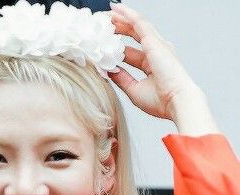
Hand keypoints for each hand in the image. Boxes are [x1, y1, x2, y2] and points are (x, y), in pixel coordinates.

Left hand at [108, 3, 201, 122]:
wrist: (176, 102)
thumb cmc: (161, 101)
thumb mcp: (134, 89)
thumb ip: (121, 78)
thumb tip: (108, 70)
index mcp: (151, 64)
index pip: (129, 52)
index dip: (115, 48)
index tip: (100, 46)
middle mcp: (155, 51)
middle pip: (133, 35)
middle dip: (117, 28)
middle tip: (101, 25)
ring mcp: (156, 44)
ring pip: (135, 25)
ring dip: (120, 18)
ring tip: (106, 13)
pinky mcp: (154, 41)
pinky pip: (139, 22)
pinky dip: (127, 14)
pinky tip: (116, 9)